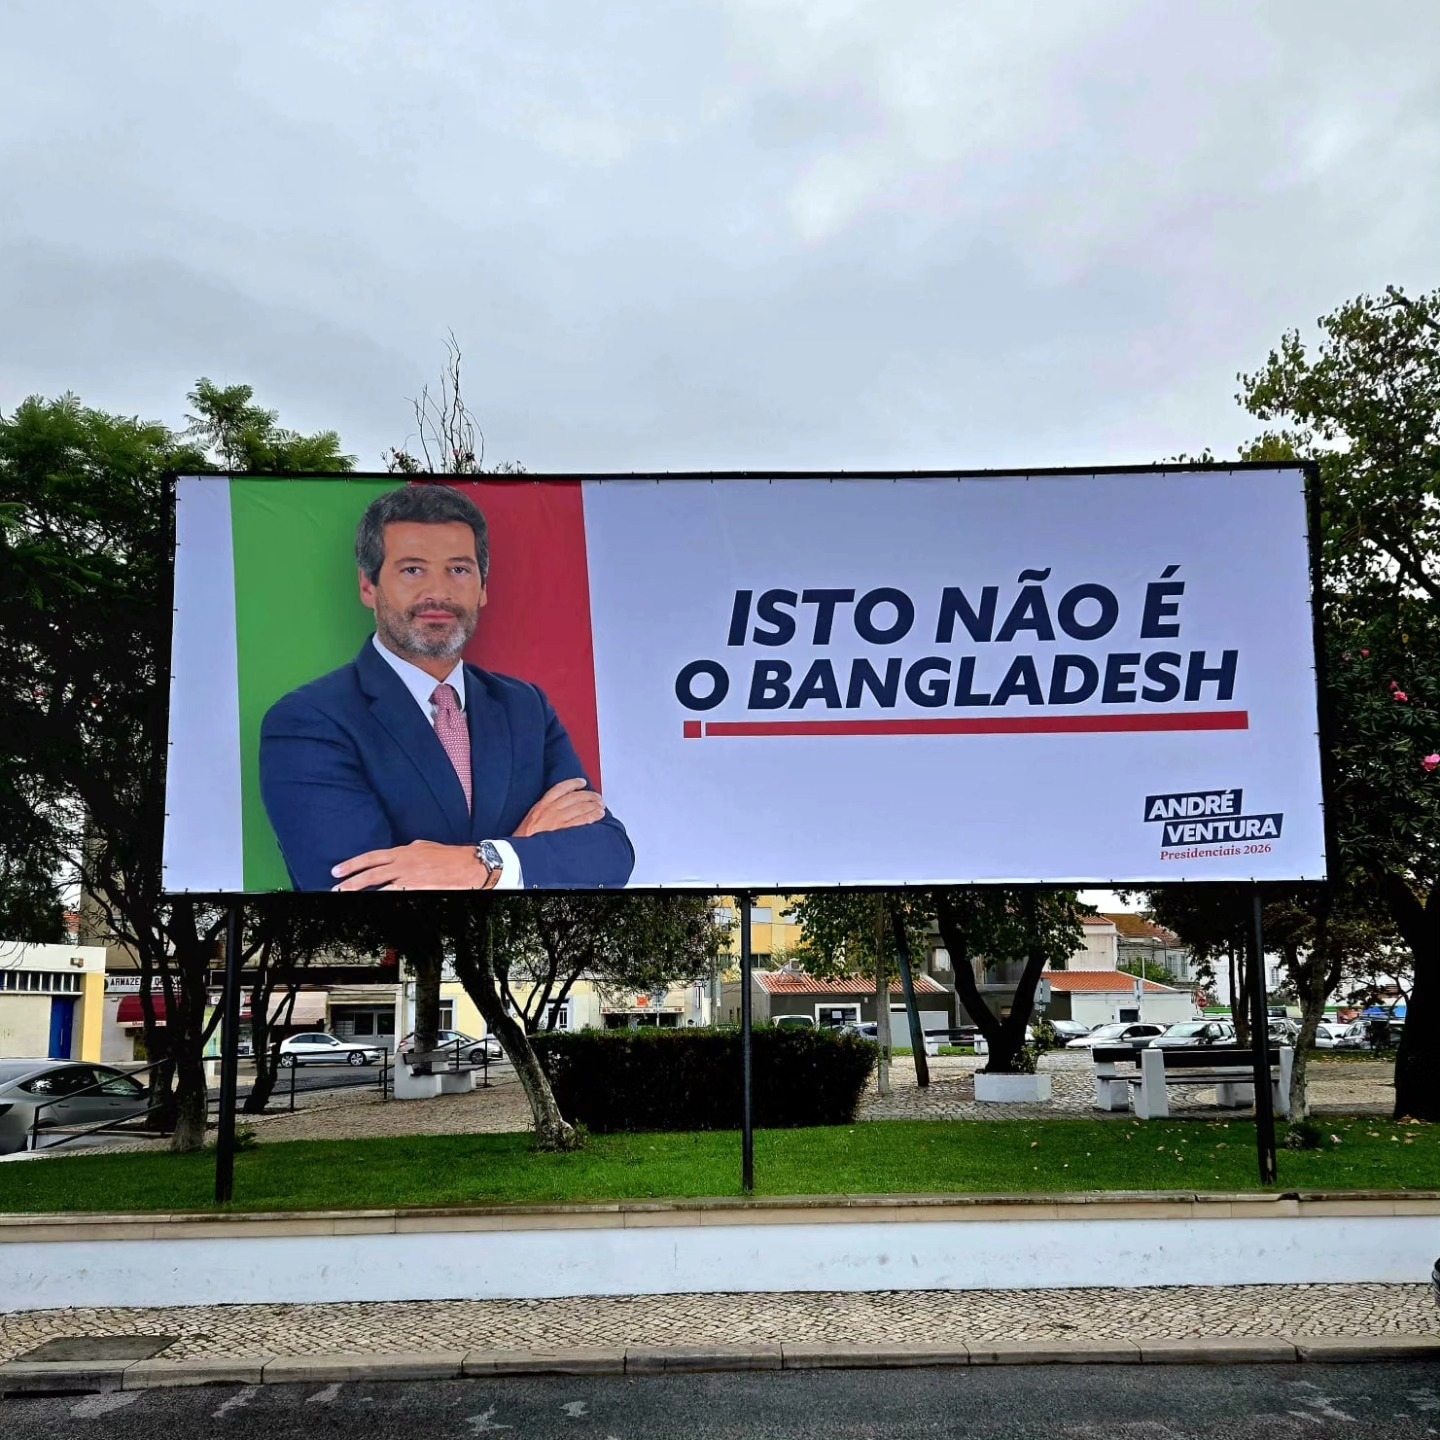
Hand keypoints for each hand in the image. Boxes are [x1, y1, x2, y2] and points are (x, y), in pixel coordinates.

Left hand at [331, 840, 493, 891]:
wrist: (467, 865)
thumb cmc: (448, 855)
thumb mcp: (423, 846)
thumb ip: (407, 850)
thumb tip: (396, 854)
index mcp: (402, 851)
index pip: (371, 857)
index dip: (352, 864)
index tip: (337, 871)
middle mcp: (402, 863)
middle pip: (370, 873)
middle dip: (350, 881)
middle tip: (335, 888)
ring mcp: (408, 878)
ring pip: (378, 886)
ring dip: (361, 893)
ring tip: (346, 897)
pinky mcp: (416, 889)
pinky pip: (394, 896)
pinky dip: (381, 899)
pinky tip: (372, 903)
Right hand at [512, 777, 606, 837]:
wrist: (516, 853)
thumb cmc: (523, 840)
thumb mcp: (530, 820)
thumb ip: (543, 813)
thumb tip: (559, 809)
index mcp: (540, 807)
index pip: (559, 789)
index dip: (572, 783)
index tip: (582, 782)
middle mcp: (549, 811)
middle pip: (573, 797)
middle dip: (588, 795)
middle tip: (597, 797)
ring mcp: (556, 821)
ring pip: (579, 808)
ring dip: (593, 805)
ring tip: (601, 806)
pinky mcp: (562, 831)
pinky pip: (581, 821)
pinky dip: (591, 817)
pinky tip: (598, 816)